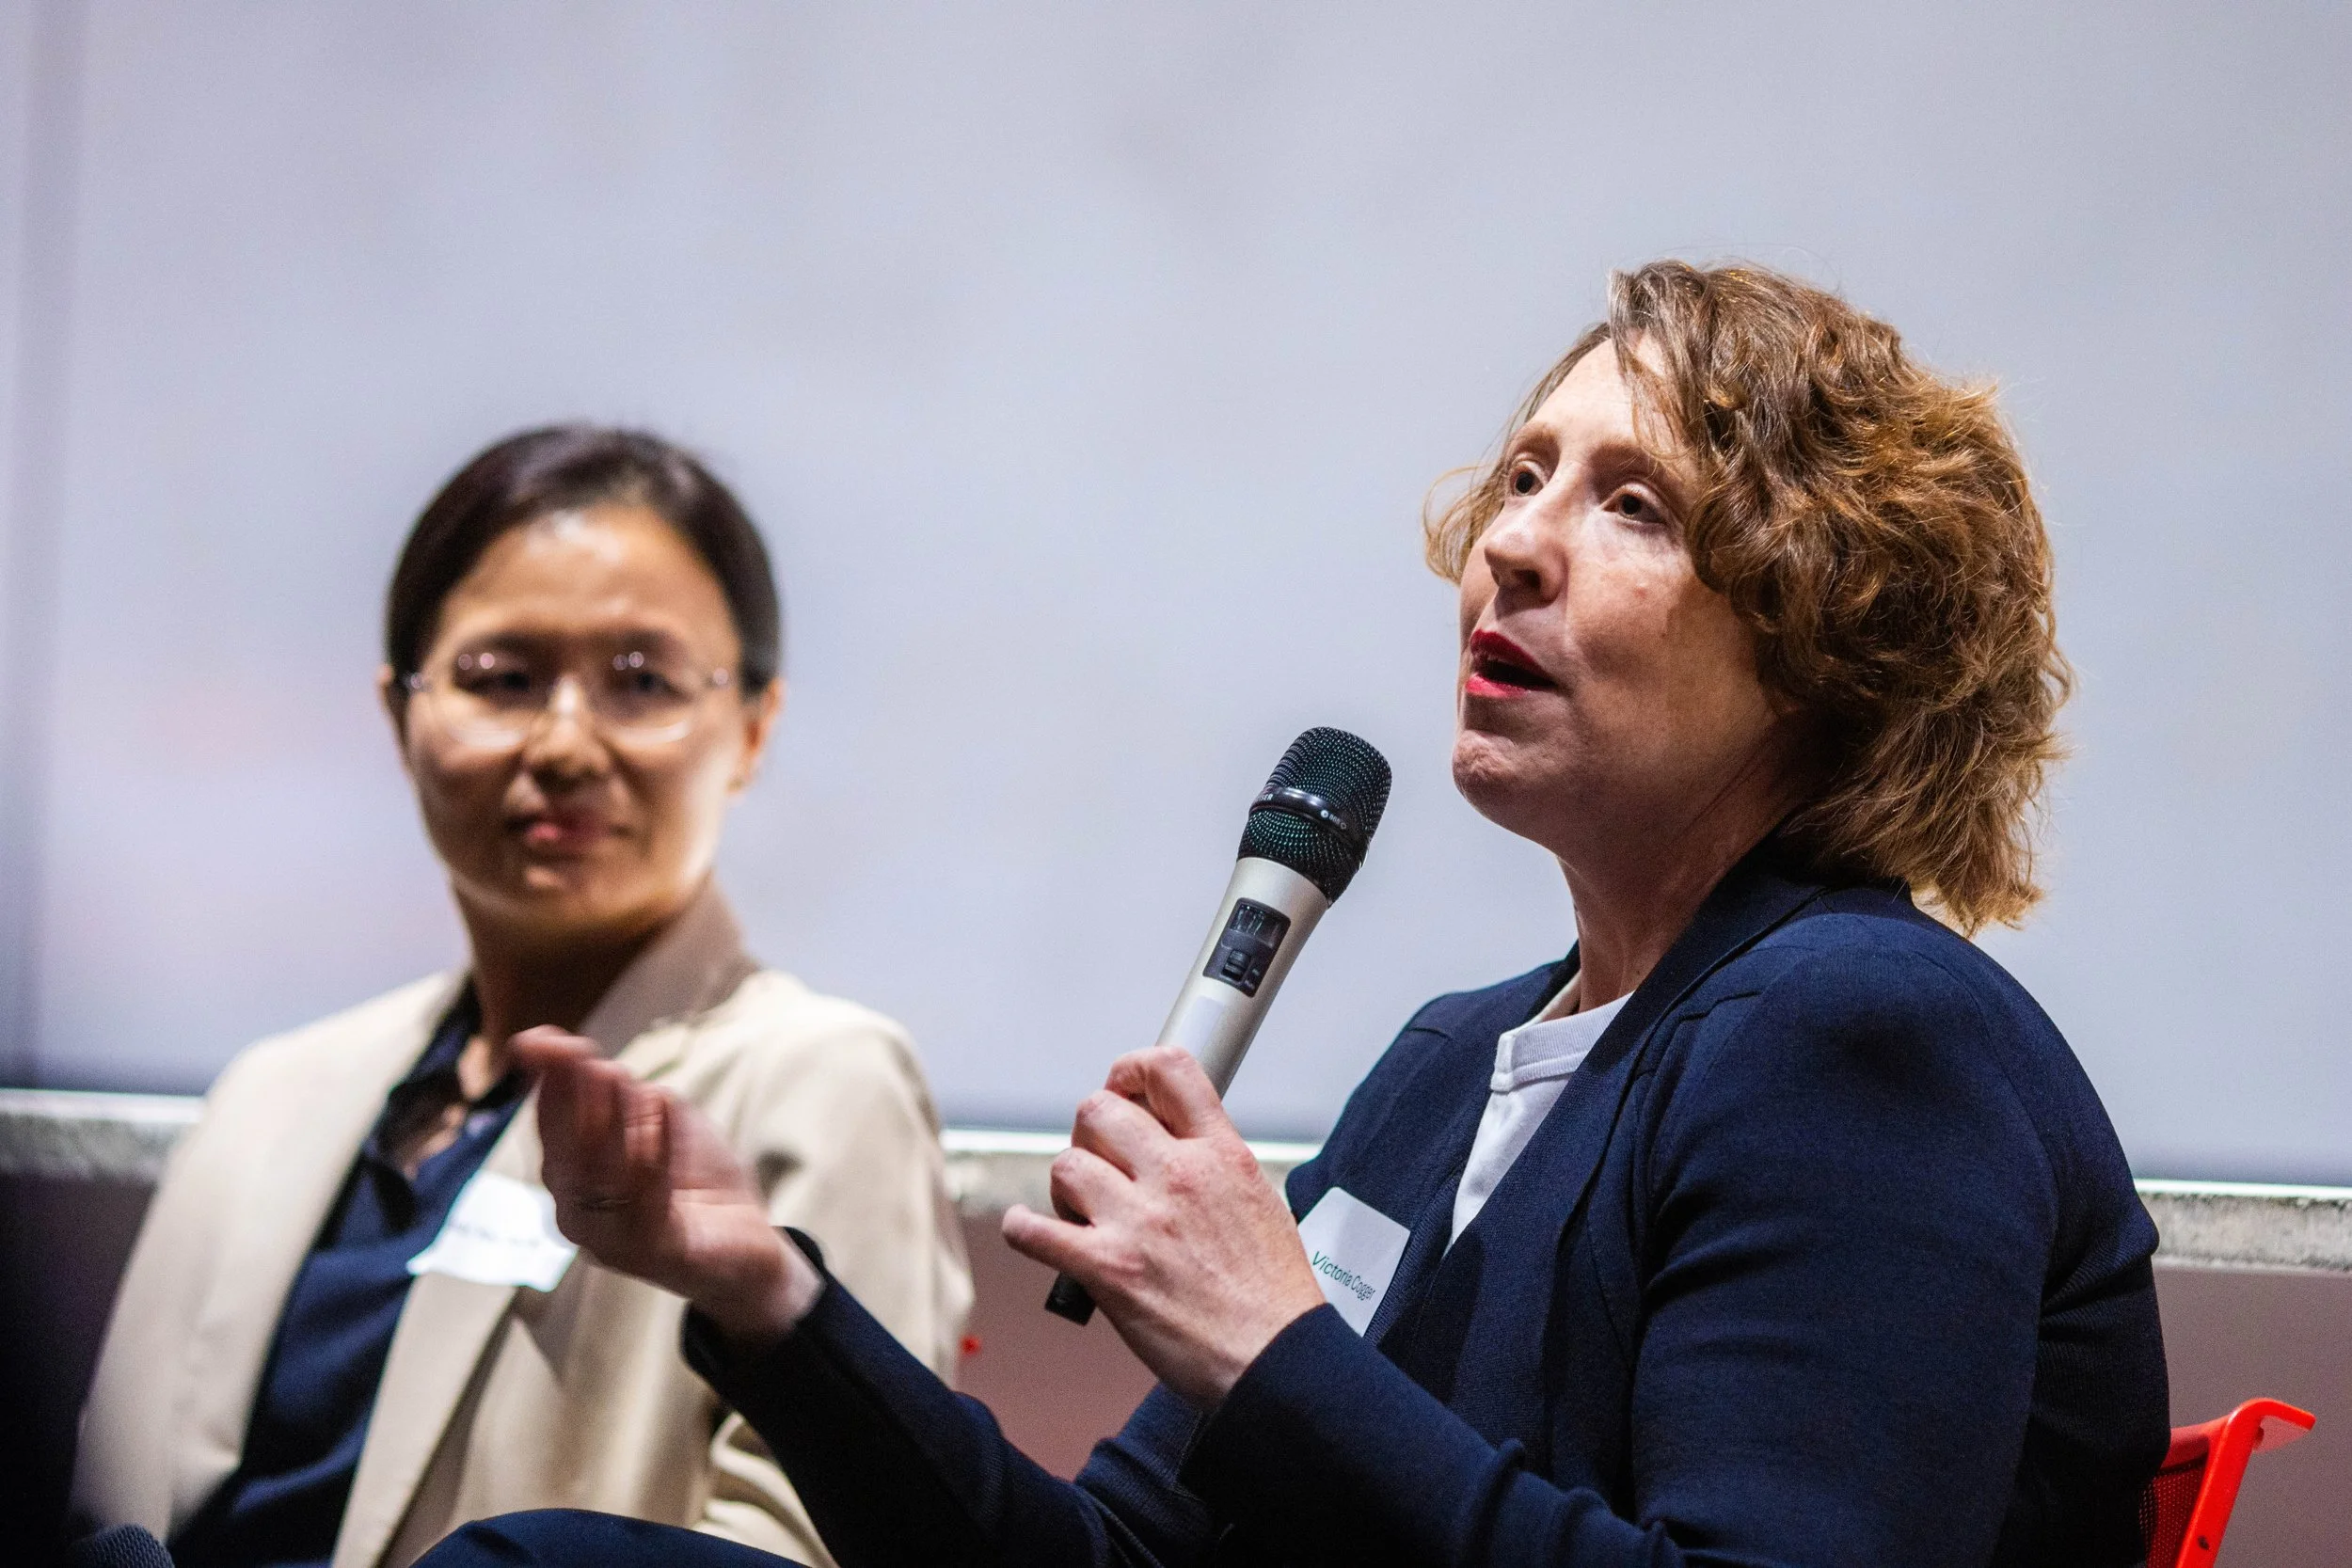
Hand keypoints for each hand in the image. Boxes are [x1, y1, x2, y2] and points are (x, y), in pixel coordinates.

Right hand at [512, 1026, 820, 1348]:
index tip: (544, 1041)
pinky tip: (667, 1112)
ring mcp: (615, 1241)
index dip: (546, 1083)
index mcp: (571, 1182)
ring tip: (623, 1079)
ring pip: (600, 1180)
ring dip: (612, 1122)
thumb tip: (549, 1041)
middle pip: (566, 1156)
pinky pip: (649, 1203)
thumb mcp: (650, 1117)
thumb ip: (606, 1084)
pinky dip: (657, 1153)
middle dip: (575, 1101)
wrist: (747, 1241)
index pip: (549, 1128)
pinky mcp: (659, 1255)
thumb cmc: (690, 1176)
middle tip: (591, 1060)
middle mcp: (580, 1216)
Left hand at [1002, 1046, 1326, 1407]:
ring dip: (1065, 1187)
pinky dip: (1022, 1231)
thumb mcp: (1260, 1199)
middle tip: (1100, 1164)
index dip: (1130, 1069)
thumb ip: (1214, 1164)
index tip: (1121, 1087)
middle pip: (1098, 1110)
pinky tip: (1029, 1232)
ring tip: (1081, 1211)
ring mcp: (1140, 1221)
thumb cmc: (1273, 1295)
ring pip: (1065, 1164)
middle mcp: (1178, 1176)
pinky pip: (1035, 1232)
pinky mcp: (1108, 1269)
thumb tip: (1173, 1145)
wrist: (1276, 1358)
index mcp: (1220, 1154)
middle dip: (1090, 1134)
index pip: (1167, 1069)